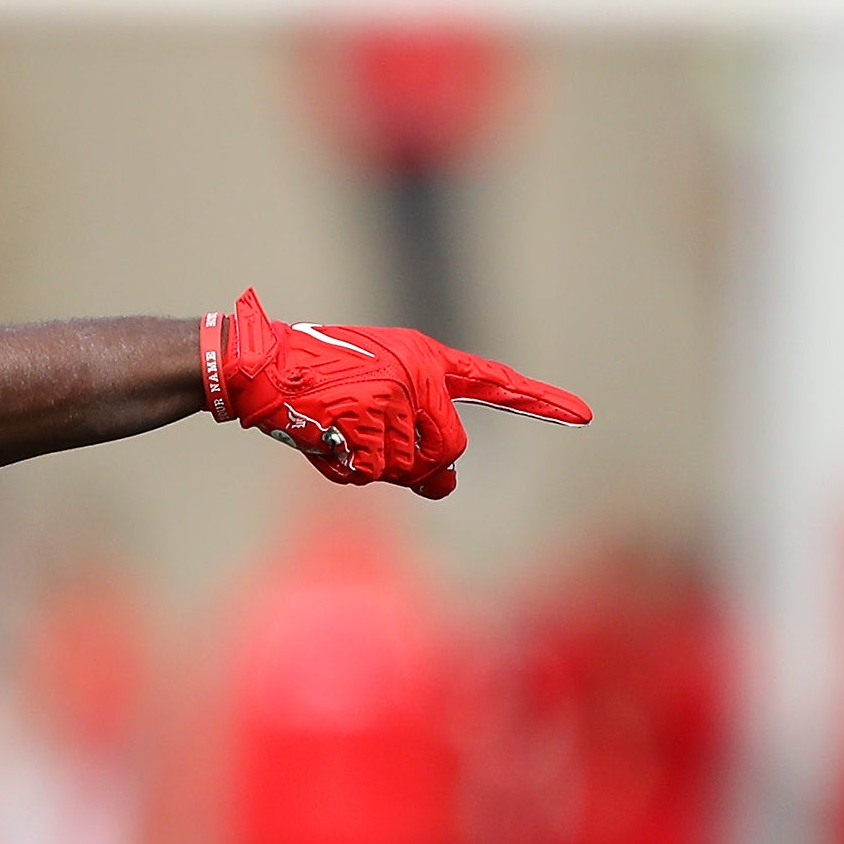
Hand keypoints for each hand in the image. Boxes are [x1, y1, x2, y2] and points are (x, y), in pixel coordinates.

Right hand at [205, 287, 589, 498]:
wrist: (260, 368)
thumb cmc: (317, 385)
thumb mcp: (376, 404)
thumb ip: (419, 442)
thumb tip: (447, 486)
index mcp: (426, 358)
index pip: (493, 382)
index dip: (540, 400)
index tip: (582, 415)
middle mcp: (419, 372)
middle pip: (448, 449)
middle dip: (417, 464)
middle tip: (375, 451)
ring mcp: (394, 395)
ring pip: (408, 468)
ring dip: (373, 466)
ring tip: (339, 434)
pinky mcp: (367, 417)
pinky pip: (375, 472)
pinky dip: (349, 469)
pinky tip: (327, 442)